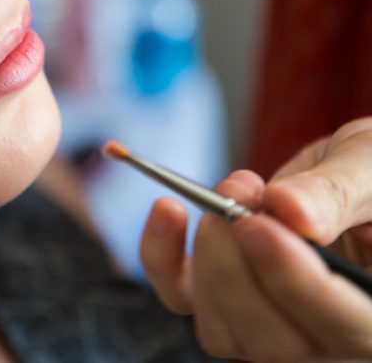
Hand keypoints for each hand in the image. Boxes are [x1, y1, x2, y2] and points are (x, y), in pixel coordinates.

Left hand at [139, 118, 371, 360]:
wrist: (347, 176)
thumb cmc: (370, 179)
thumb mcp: (370, 170)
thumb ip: (338, 194)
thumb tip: (290, 213)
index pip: (342, 327)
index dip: (295, 282)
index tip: (257, 226)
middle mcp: (329, 343)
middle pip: (272, 340)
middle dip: (239, 260)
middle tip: (240, 189)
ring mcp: (273, 332)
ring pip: (221, 328)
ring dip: (210, 253)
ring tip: (238, 188)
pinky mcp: (226, 303)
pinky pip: (180, 299)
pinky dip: (161, 257)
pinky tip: (168, 210)